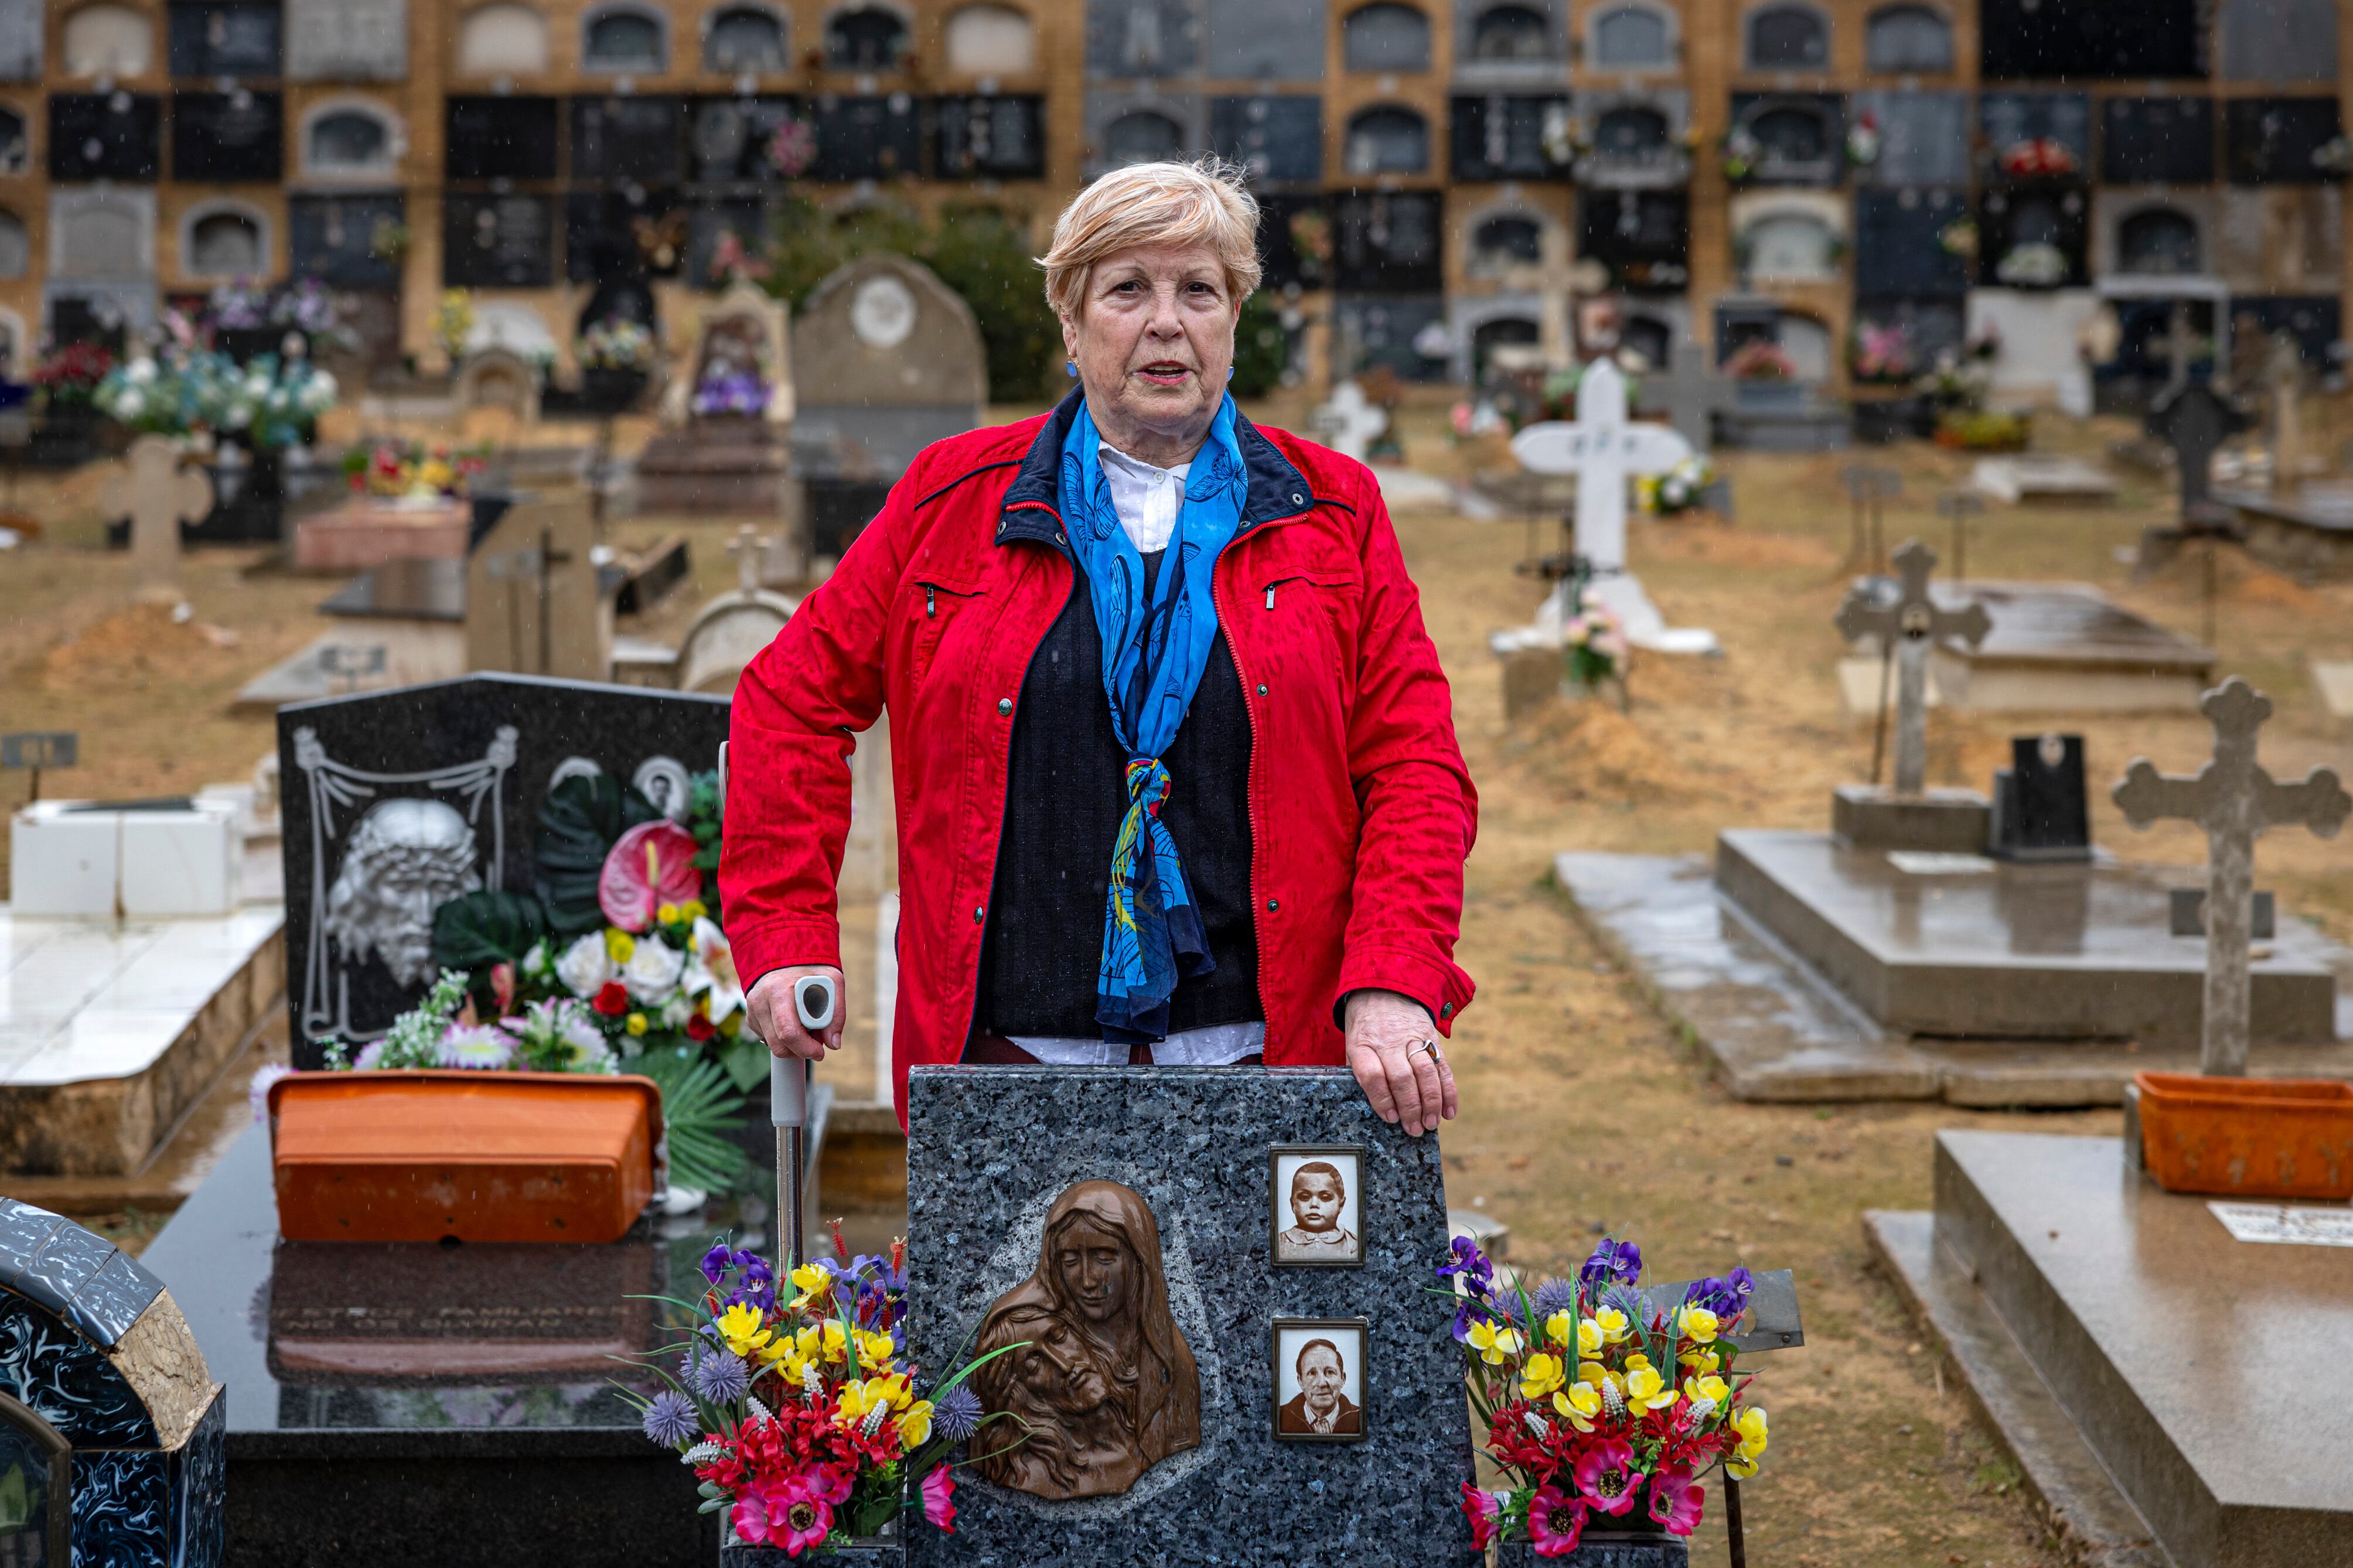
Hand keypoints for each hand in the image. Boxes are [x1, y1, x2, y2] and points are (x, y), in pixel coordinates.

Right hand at [746, 965, 846, 1061]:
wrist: (783, 956)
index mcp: (779, 991)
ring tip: (806, 1029)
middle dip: (800, 1051)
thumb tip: (833, 1044)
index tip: (821, 1052)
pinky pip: (767, 1039)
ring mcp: (752, 1010)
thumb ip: (836, 1013)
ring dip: (792, 1046)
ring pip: (772, 1045)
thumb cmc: (810, 969)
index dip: (806, 1048)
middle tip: (816, 1043)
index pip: (788, 1032)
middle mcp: (760, 1001)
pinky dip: (782, 1039)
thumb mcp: (832, 982)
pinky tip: (792, 1023)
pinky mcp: (750, 1017)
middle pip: (779, 1045)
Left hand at [1343, 989, 1457, 1137]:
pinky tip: (1449, 1111)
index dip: (1382, 1099)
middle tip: (1415, 1129)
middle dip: (1410, 1107)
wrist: (1385, 989)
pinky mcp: (1431, 1037)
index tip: (1390, 1118)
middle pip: (1402, 1077)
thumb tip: (1379, 1108)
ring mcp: (1412, 1038)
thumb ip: (1362, 1072)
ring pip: (1426, 1072)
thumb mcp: (1353, 1045)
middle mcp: (1388, 1041)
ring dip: (1431, 1102)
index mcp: (1363, 1044)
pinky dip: (1449, 1091)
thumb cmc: (1365, 1028)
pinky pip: (1443, 1066)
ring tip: (1431, 1123)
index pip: (1372, 1074)